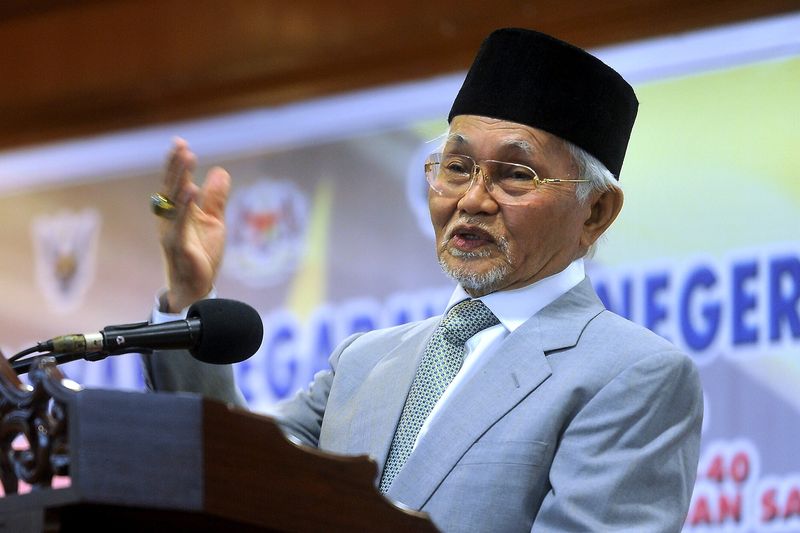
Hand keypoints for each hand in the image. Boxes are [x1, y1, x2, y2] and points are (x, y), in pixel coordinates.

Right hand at [157, 138, 229, 312]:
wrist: (197, 287)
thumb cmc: (201, 253)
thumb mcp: (213, 221)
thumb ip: (215, 197)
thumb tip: (220, 171)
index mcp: (177, 211)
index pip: (175, 182)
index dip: (176, 163)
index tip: (180, 142)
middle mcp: (169, 219)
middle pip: (171, 187)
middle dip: (176, 165)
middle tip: (181, 145)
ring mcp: (172, 232)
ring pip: (173, 201)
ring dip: (179, 178)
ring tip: (186, 158)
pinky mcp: (178, 246)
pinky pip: (179, 224)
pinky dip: (184, 206)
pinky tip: (190, 190)